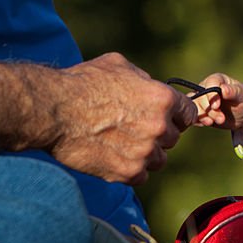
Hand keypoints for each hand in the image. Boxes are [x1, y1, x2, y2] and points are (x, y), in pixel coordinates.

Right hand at [50, 53, 197, 185]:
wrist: (54, 111)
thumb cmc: (83, 83)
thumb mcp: (119, 66)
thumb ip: (144, 80)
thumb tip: (151, 87)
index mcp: (163, 99)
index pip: (189, 114)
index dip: (177, 116)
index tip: (166, 118)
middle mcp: (159, 127)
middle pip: (173, 138)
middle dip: (158, 135)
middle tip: (134, 130)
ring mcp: (144, 152)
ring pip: (159, 160)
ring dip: (146, 155)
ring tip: (123, 145)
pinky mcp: (127, 173)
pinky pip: (141, 176)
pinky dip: (130, 170)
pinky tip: (114, 158)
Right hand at [194, 72, 242, 137]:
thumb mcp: (242, 95)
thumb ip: (233, 91)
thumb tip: (224, 89)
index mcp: (217, 80)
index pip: (210, 83)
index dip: (211, 95)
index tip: (217, 106)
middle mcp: (206, 88)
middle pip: (200, 96)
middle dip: (209, 109)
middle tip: (221, 119)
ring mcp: (201, 99)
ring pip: (194, 106)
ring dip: (203, 116)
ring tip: (213, 122)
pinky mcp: (200, 110)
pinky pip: (192, 114)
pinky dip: (198, 120)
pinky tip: (207, 123)